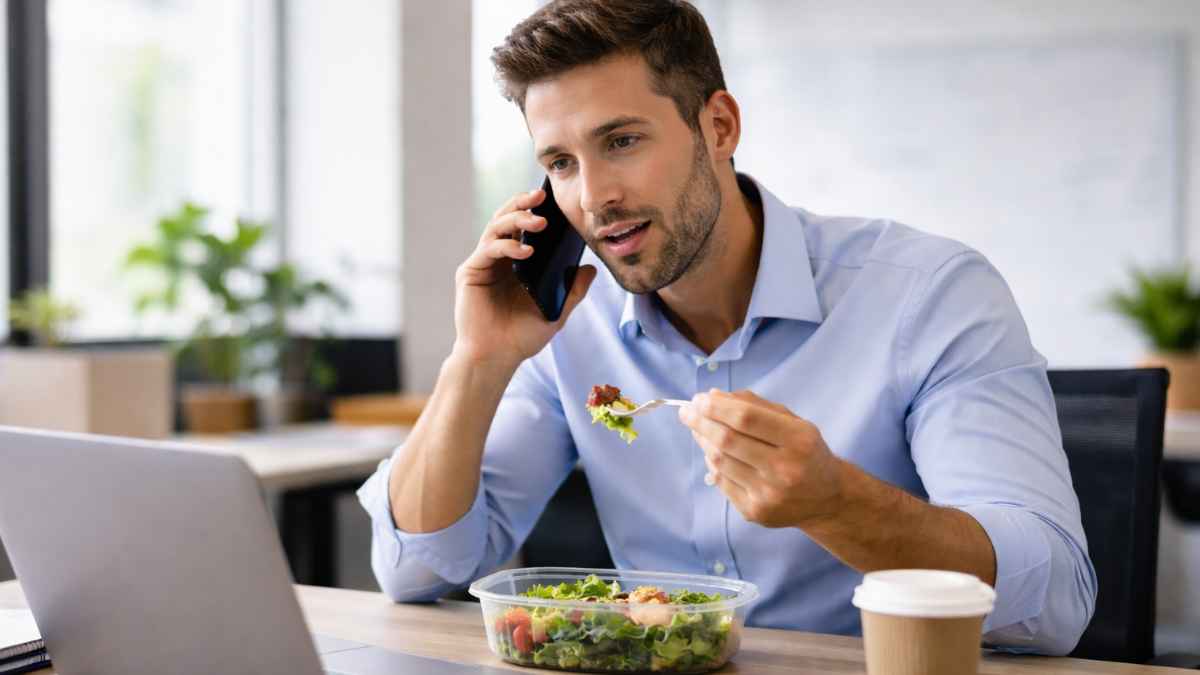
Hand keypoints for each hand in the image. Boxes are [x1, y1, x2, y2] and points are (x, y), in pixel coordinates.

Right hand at [452, 188, 595, 368]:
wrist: (496, 358)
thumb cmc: (521, 337)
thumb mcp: (556, 312)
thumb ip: (573, 291)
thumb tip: (591, 268)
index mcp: (514, 264)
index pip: (522, 228)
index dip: (533, 210)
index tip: (551, 198)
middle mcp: (496, 259)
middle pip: (506, 219)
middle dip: (523, 204)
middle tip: (541, 195)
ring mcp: (482, 264)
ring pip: (496, 227)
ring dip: (517, 220)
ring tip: (539, 222)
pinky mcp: (471, 272)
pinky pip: (489, 249)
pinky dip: (507, 245)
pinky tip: (525, 251)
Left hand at [678, 389, 845, 528]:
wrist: (827, 499)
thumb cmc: (806, 452)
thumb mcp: (793, 422)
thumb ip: (755, 406)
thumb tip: (712, 396)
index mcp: (799, 440)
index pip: (746, 418)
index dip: (716, 407)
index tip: (698, 399)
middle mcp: (785, 469)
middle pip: (728, 440)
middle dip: (700, 422)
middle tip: (686, 412)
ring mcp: (769, 494)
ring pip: (720, 461)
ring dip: (703, 441)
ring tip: (697, 429)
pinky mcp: (756, 512)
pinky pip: (722, 482)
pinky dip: (712, 463)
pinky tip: (712, 452)